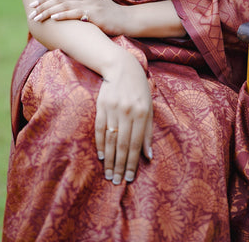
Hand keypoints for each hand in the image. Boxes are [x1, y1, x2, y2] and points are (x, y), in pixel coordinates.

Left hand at [28, 0, 125, 35]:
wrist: (126, 20)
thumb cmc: (107, 13)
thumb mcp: (90, 2)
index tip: (33, 3)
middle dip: (43, 4)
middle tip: (31, 10)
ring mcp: (91, 3)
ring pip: (64, 5)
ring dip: (49, 11)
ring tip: (37, 17)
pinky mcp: (94, 13)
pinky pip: (75, 13)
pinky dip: (63, 15)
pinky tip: (53, 18)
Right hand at [96, 48, 152, 183]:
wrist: (122, 67)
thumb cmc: (139, 90)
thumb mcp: (149, 108)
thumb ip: (148, 132)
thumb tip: (148, 156)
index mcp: (141, 113)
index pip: (135, 144)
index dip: (132, 163)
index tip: (129, 178)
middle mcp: (127, 112)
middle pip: (122, 145)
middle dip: (119, 166)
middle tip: (116, 181)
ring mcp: (113, 109)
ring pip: (110, 139)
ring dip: (109, 159)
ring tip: (108, 174)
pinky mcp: (101, 106)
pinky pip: (99, 129)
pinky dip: (99, 144)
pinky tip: (101, 156)